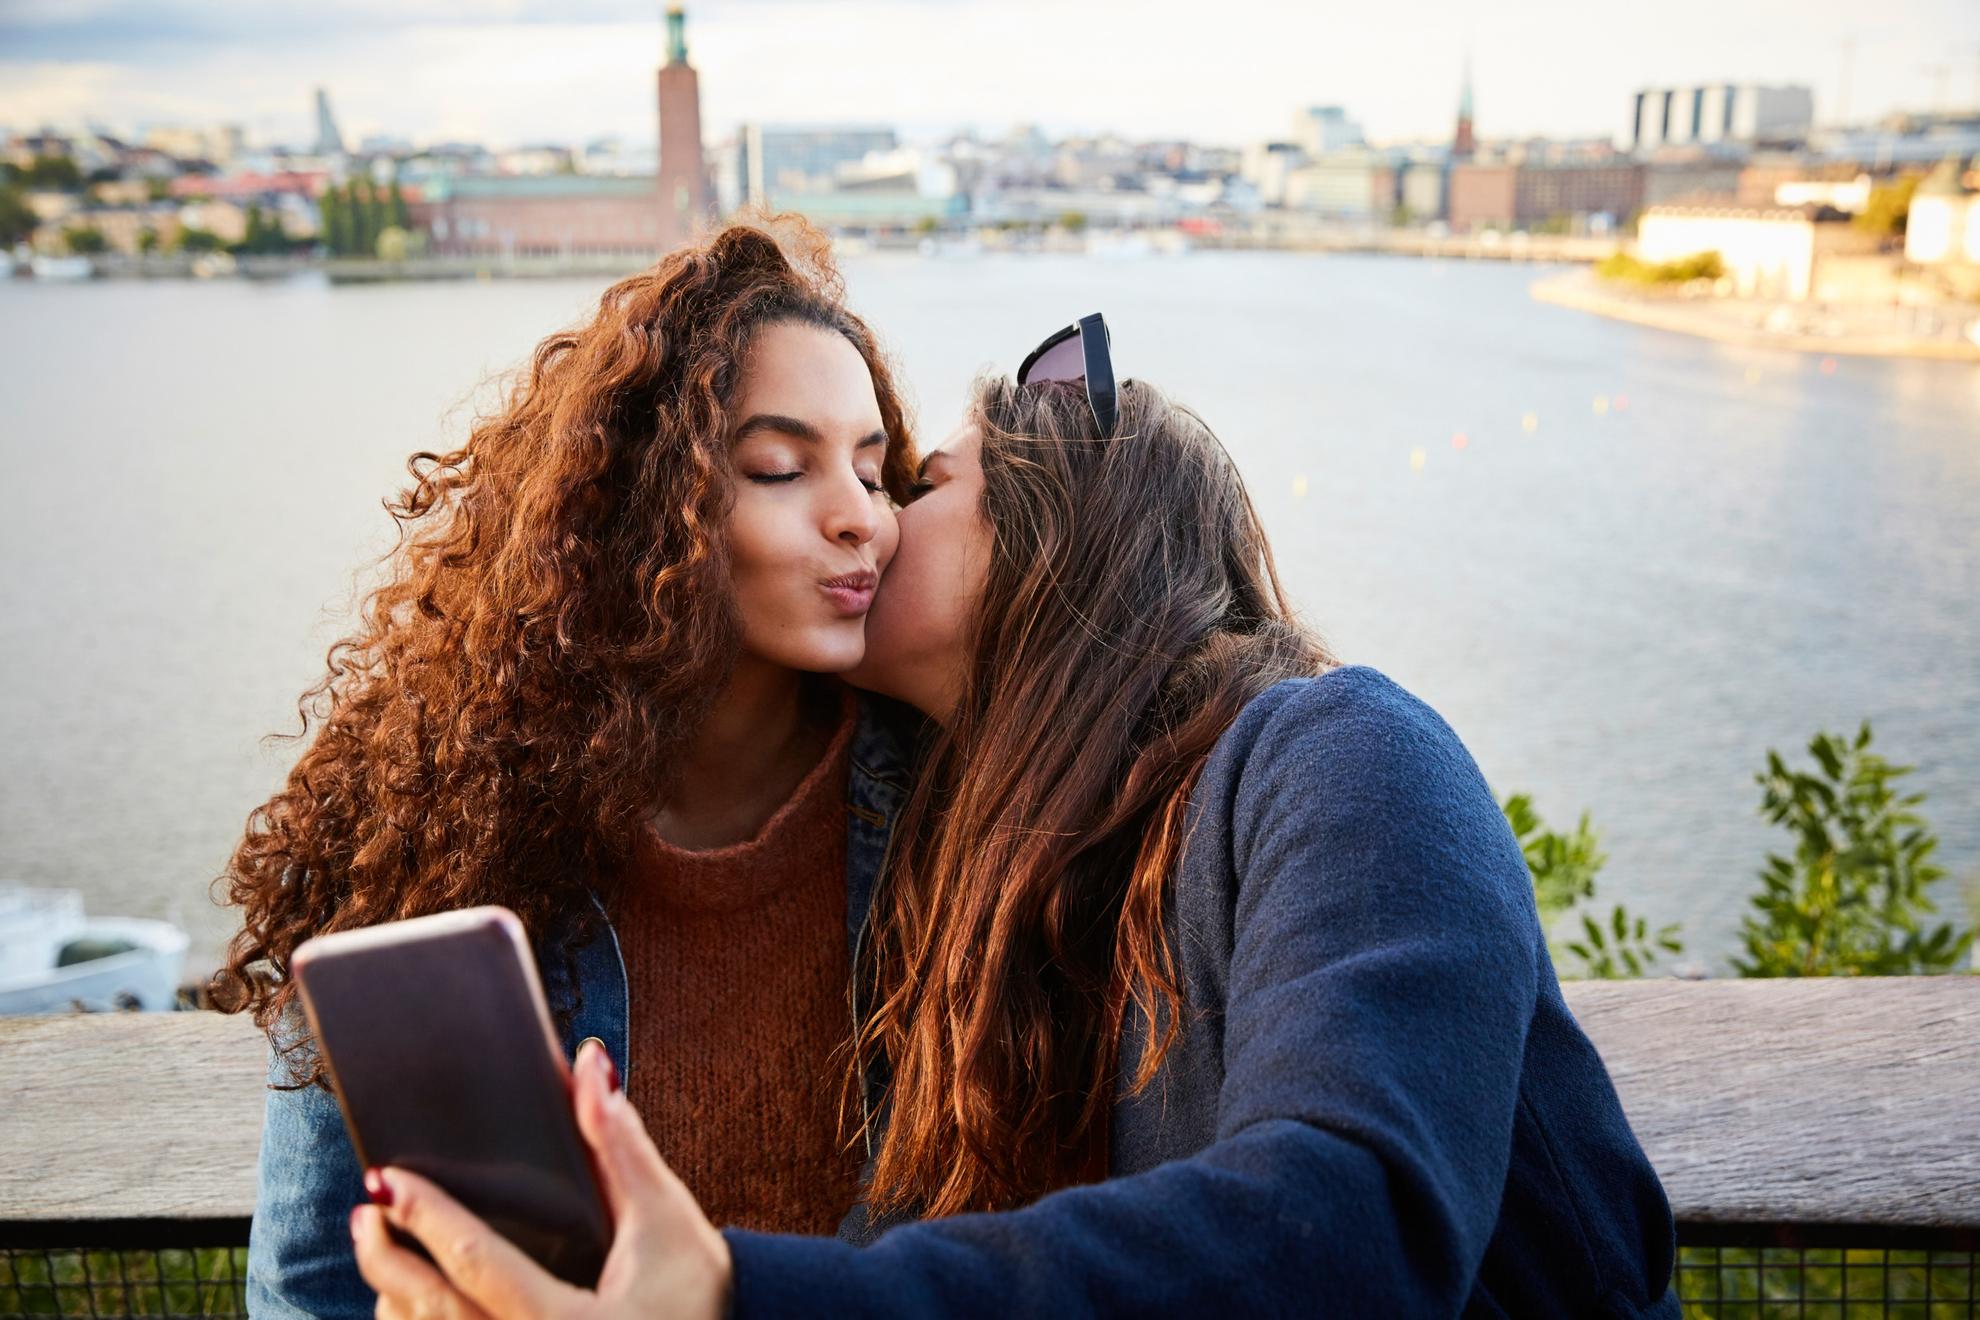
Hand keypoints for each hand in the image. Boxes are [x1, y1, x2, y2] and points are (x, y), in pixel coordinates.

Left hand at [350, 1039, 731, 1319]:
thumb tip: (591, 1063)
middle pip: (432, 1314)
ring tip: (383, 1249)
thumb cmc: (695, 1294)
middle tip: (366, 1209)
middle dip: (387, 1259)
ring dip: (397, 1299)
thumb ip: (621, 1143)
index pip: (475, 1263)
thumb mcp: (665, 1217)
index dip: (425, 1217)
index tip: (384, 1179)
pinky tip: (415, 1301)